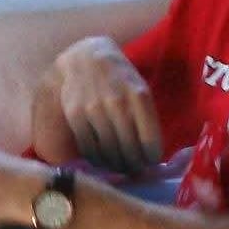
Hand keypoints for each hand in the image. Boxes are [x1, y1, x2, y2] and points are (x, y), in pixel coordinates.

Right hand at [51, 37, 162, 172]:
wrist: (85, 58)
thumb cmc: (119, 79)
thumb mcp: (140, 90)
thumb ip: (147, 118)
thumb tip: (151, 157)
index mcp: (139, 96)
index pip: (150, 140)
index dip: (152, 158)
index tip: (151, 162)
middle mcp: (117, 102)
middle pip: (129, 150)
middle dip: (134, 165)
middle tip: (135, 169)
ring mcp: (94, 109)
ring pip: (109, 152)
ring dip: (116, 165)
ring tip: (120, 166)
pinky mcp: (75, 114)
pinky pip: (89, 148)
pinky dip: (97, 159)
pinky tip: (102, 159)